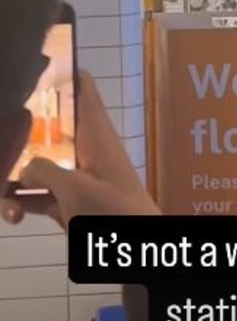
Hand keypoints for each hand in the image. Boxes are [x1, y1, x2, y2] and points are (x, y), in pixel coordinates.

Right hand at [1, 70, 159, 229]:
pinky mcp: (70, 204)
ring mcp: (77, 176)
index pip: (82, 88)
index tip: (36, 68)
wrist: (139, 252)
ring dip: (18, 176)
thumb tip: (25, 168)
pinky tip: (12, 213)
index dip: (61, 73)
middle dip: (24, 132)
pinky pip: (41, 195)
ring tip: (5, 193)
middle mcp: (85, 148)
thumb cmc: (113, 212)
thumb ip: (45, 171)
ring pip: (41, 164)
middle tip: (5, 134)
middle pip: (52, 127)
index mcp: (95, 132)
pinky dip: (25, 202)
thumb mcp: (75, 188)